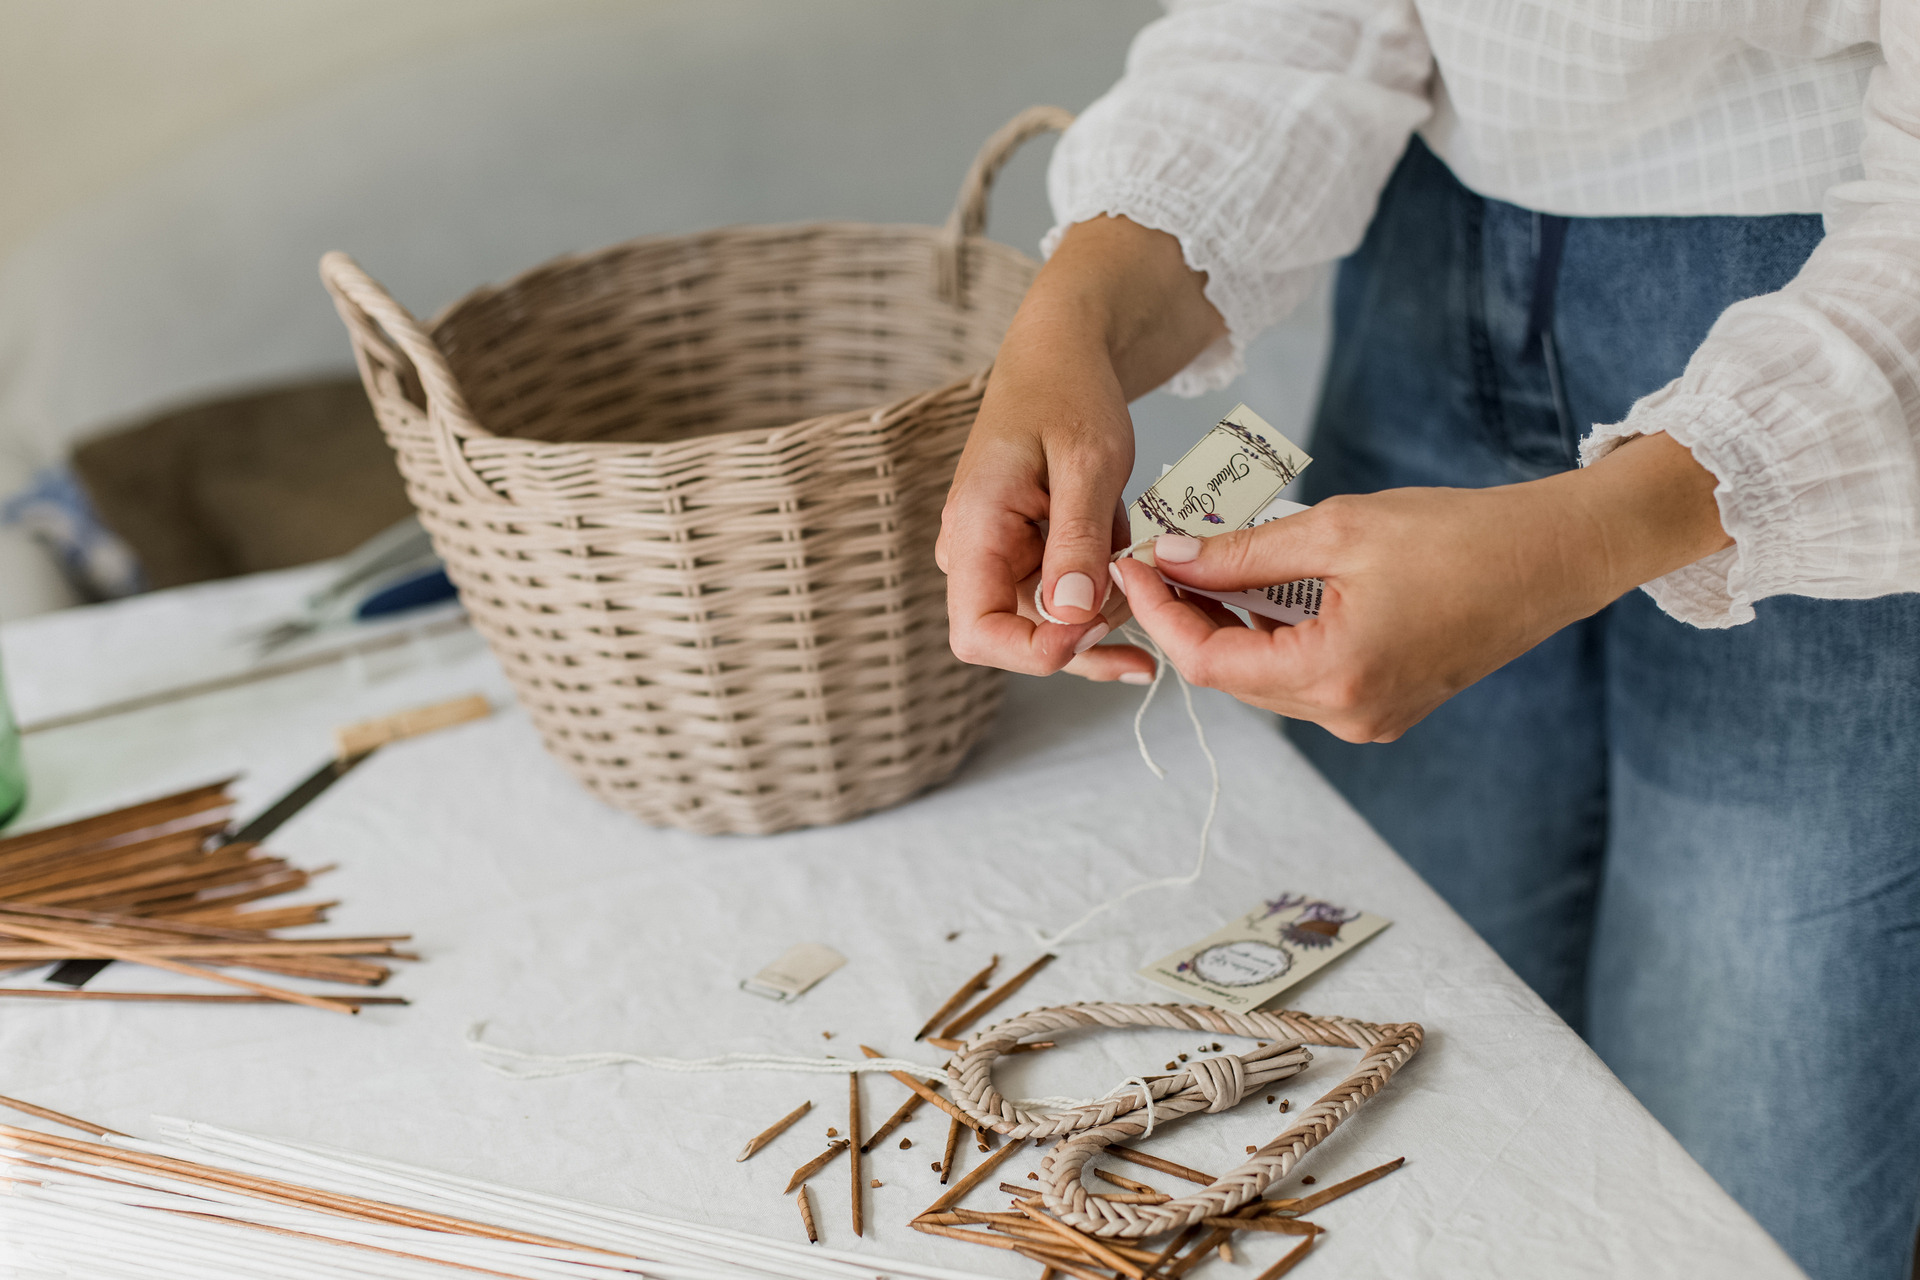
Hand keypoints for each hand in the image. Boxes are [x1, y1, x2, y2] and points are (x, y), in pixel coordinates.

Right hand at [937, 216, 1225, 681]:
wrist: (1064, 353)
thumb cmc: (1069, 392)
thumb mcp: (1087, 463)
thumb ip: (1076, 543)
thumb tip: (1072, 620)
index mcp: (974, 529)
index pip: (977, 635)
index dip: (1037, 652)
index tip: (1098, 627)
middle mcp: (976, 552)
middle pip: (1020, 639)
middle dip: (1086, 630)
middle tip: (1143, 593)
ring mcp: (1000, 556)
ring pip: (1051, 623)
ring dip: (1104, 604)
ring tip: (1133, 546)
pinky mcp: (1027, 554)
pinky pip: (1066, 596)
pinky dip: (1105, 584)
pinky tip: (1125, 545)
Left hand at [1113, 433, 1731, 740]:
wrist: (1556, 556)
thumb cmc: (1458, 534)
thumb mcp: (1337, 529)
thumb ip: (1244, 554)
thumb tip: (1172, 558)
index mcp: (1335, 676)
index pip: (1210, 663)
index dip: (1161, 614)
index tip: (1134, 564)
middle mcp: (1348, 714)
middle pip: (1233, 677)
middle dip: (1187, 619)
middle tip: (1159, 558)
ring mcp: (1369, 717)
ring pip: (1265, 680)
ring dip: (1227, 627)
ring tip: (1201, 565)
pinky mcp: (1385, 704)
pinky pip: (1303, 678)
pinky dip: (1270, 637)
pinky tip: (1256, 589)